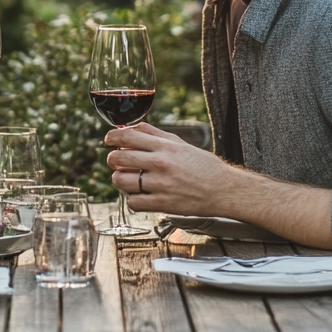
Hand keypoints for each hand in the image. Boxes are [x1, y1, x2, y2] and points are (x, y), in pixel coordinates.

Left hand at [105, 122, 227, 214]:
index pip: (127, 136)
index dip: (112, 137)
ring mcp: (160, 185)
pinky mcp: (162, 204)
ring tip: (128, 179)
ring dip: (120, 179)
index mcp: (165, 147)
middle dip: (113, 159)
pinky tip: (140, 194)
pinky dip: (132, 199)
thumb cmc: (202, 166)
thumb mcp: (179, 143)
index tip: (108, 140)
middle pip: (118, 158)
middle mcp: (160, 164)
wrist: (223, 189)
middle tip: (117, 161)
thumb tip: (131, 127)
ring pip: (120, 181)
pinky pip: (132, 202)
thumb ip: (154, 134)